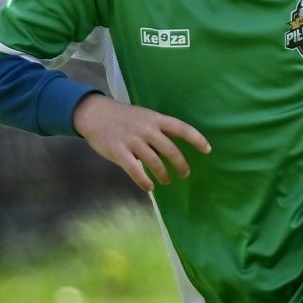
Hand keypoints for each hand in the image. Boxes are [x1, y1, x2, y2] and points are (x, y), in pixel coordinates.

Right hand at [71, 94, 210, 193]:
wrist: (94, 114)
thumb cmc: (121, 117)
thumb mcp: (143, 116)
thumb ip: (156, 130)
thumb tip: (171, 149)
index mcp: (155, 119)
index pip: (181, 128)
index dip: (197, 139)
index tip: (208, 150)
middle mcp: (147, 129)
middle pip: (170, 150)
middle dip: (180, 165)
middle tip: (185, 174)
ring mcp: (133, 141)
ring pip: (155, 162)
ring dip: (163, 175)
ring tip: (165, 181)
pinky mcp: (119, 152)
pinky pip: (136, 171)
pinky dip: (145, 182)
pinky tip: (149, 188)